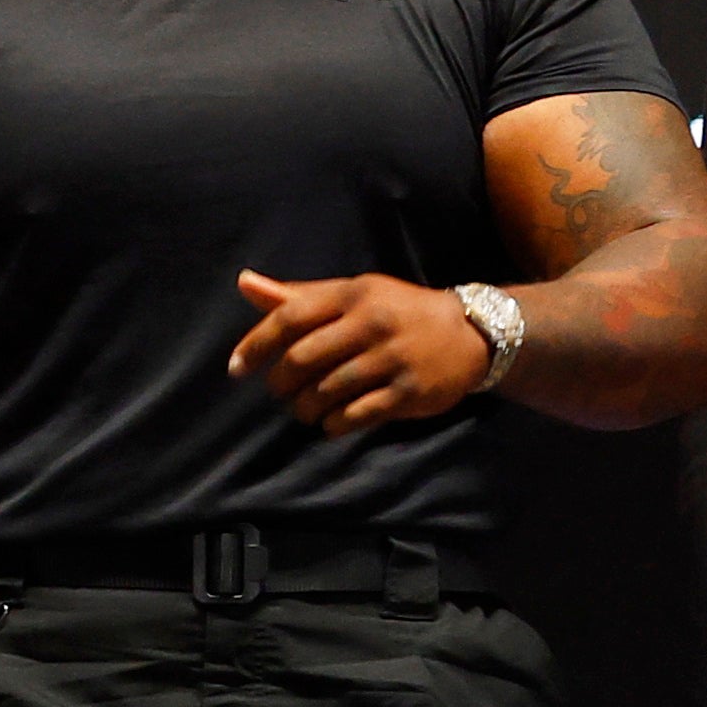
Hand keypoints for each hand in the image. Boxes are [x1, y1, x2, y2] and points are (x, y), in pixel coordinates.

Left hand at [228, 270, 497, 436]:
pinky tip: (331, 422)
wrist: (471, 333)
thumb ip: (298, 295)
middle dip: (280, 383)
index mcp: (353, 295)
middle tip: (280, 391)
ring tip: (304, 409)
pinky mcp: (410, 392)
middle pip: (302, 360)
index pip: (289, 318)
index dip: (255, 346)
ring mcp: (393, 359)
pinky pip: (355, 415)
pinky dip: (333, 424)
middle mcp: (372, 324)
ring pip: (325, 391)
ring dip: (304, 408)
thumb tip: (243, 282)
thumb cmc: (396, 312)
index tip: (235, 369)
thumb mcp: (353, 294)